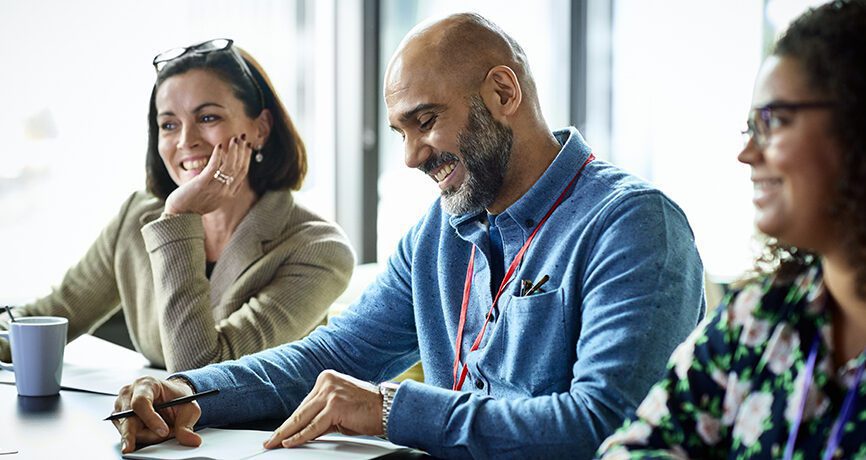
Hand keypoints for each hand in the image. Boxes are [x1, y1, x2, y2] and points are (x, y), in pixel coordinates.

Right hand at [113, 376, 200, 453]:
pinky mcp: (119, 420)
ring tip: (163, 431)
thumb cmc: (177, 398)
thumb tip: (191, 440)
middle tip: (162, 438)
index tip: (163, 431)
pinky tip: (153, 432)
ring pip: (128, 430)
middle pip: (129, 419)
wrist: (172, 399)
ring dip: (147, 436)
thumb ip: (187, 425)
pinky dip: (141, 437)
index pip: (140, 402)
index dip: (151, 419)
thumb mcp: (188, 408)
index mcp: (145, 384)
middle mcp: (128, 394)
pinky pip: (127, 434)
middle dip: (147, 434)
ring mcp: (121, 407)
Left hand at [164, 134, 253, 215]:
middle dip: (243, 151)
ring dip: (233, 151)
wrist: (180, 215)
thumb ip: (221, 186)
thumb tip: (223, 170)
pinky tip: (219, 145)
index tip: (247, 146)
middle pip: (239, 168)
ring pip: (229, 167)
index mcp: (228, 194)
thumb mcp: (212, 197)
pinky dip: (218, 155)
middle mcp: (224, 192)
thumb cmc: (193, 205)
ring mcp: (214, 188)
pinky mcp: (202, 184)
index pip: (242, 173)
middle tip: (243, 137)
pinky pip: (213, 167)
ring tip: (234, 139)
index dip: (246, 158)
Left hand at [264, 370, 382, 448]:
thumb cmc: (367, 409)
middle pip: (300, 410)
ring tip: (275, 443)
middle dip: (284, 428)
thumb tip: (303, 431)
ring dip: (287, 433)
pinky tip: (290, 441)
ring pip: (303, 418)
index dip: (291, 421)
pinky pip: (314, 426)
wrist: (387, 408)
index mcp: (326, 379)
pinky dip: (301, 436)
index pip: (304, 404)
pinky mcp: (335, 405)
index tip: (279, 431)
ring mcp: (330, 393)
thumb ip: (321, 415)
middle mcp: (326, 382)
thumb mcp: (339, 410)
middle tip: (270, 439)